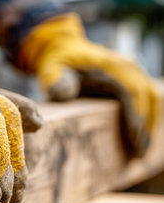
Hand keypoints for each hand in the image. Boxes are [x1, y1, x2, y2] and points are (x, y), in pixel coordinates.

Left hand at [19, 13, 160, 155]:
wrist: (62, 47)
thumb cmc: (57, 62)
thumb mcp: (50, 70)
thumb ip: (55, 80)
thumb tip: (65, 93)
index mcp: (111, 66)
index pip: (132, 93)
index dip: (135, 117)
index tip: (133, 141)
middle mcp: (126, 67)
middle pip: (148, 98)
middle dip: (145, 128)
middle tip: (138, 156)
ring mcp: (131, 72)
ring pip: (152, 99)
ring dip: (149, 125)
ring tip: (139, 154)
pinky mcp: (131, 79)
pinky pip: (146, 99)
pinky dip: (146, 119)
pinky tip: (139, 140)